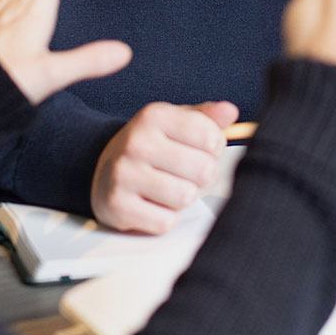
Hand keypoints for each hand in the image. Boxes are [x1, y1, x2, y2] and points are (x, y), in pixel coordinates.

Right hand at [91, 100, 238, 232]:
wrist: (105, 168)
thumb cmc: (152, 145)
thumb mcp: (176, 122)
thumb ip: (206, 117)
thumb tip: (230, 112)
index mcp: (154, 116)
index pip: (211, 137)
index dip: (215, 148)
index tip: (202, 148)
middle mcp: (136, 142)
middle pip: (203, 169)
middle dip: (203, 175)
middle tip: (187, 172)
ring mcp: (123, 175)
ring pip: (185, 197)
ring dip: (184, 197)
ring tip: (170, 186)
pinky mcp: (117, 206)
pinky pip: (165, 221)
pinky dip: (165, 217)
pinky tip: (153, 203)